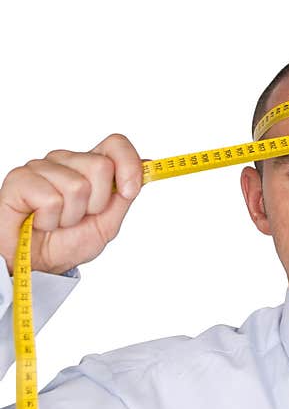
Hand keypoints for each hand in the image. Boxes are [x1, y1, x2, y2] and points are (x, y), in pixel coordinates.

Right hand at [0, 134, 143, 275]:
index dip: (129, 164)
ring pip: (77, 186)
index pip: (115, 144)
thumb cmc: (67, 241)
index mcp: (89, 166)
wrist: (38, 264)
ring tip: (57, 221)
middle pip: (101, 165)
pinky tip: (40, 221)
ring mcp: (41, 167)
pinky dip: (50, 220)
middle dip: (97, 203)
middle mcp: (66, 161)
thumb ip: (127, 192)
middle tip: (79, 216)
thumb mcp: (108, 220)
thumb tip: (149, 163)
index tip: (129, 192)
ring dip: (71, 216)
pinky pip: (50, 199)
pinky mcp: (19, 179)